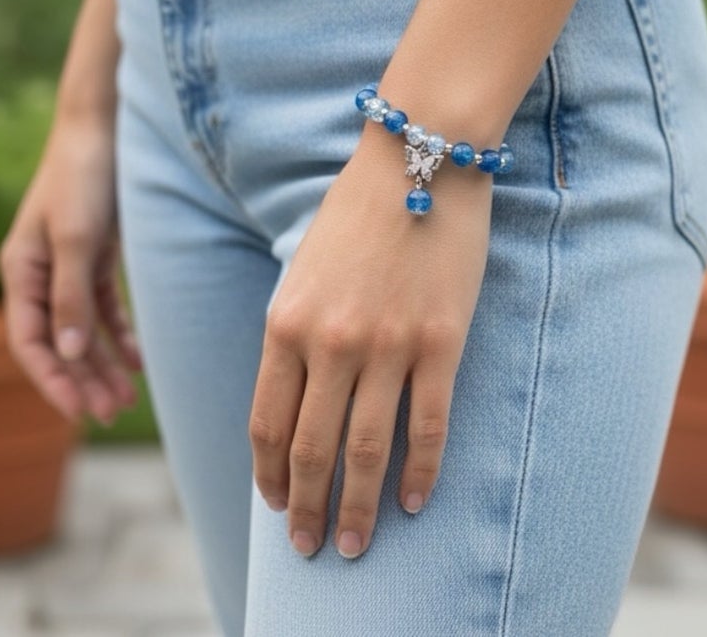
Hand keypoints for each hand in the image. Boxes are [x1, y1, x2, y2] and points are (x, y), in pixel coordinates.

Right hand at [0, 111, 142, 425]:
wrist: (104, 125)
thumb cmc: (84, 176)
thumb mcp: (76, 236)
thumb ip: (71, 295)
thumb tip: (66, 354)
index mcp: (21, 270)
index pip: (29, 341)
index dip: (51, 380)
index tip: (77, 412)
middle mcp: (39, 273)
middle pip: (57, 342)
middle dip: (81, 380)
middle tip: (112, 414)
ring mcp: (67, 265)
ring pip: (81, 330)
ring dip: (100, 364)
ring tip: (126, 399)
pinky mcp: (96, 255)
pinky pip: (103, 308)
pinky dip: (118, 334)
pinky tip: (138, 361)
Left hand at [248, 127, 492, 558]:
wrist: (420, 156)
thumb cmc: (359, 209)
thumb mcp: (304, 269)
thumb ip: (295, 333)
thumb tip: (295, 401)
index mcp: (285, 322)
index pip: (266, 423)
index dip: (269, 476)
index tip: (277, 506)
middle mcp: (329, 342)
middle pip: (311, 449)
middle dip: (309, 508)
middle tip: (313, 550)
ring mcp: (387, 345)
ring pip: (367, 450)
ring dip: (359, 506)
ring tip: (357, 545)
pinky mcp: (440, 341)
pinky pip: (428, 425)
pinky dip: (420, 472)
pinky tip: (414, 502)